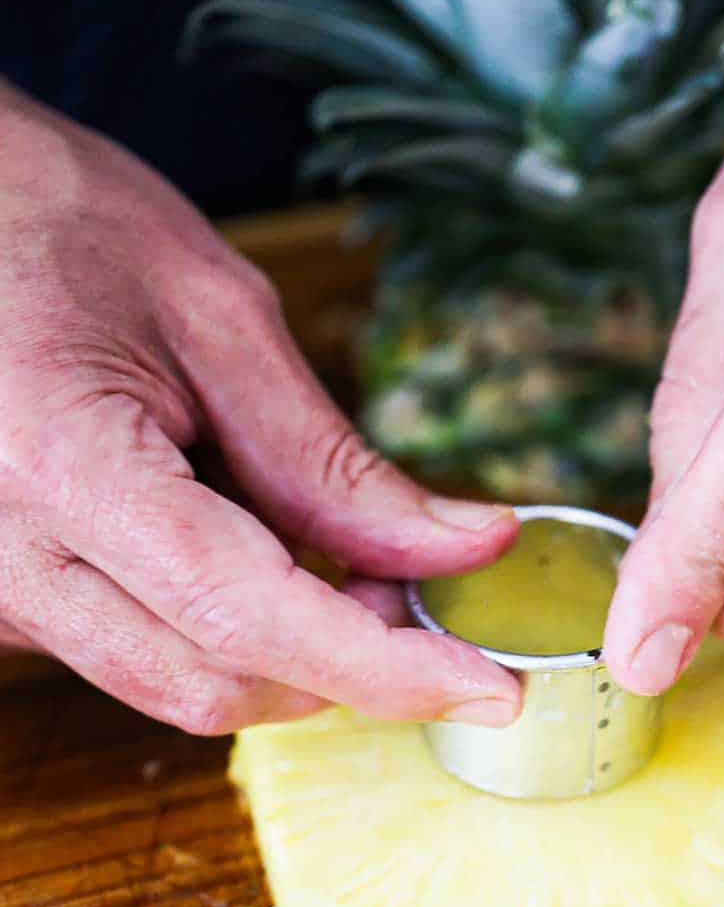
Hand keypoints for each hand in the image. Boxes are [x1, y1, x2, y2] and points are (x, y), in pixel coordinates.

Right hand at [0, 83, 520, 730]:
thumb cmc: (51, 220)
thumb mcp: (215, 318)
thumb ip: (335, 460)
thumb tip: (463, 545)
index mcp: (59, 465)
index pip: (246, 615)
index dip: (383, 669)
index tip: (492, 686)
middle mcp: (8, 556)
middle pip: (212, 683)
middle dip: (343, 667)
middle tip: (421, 592)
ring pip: (174, 683)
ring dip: (287, 653)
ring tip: (342, 563)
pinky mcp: (6, 596)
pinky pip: (137, 649)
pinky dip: (225, 629)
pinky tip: (252, 548)